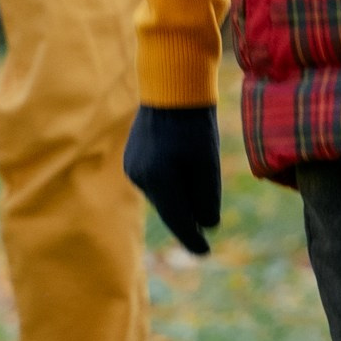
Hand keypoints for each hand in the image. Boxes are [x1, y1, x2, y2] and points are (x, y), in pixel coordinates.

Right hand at [124, 104, 222, 255]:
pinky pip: (154, 181)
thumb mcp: (208, 164)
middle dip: (188, 216)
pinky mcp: (131, 159)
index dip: (193, 239)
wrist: (172, 88)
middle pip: (170, 208)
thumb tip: (207, 225)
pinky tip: (182, 169)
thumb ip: (207, 198)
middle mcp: (140, 177)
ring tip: (197, 182)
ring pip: (161, 195)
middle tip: (206, 227)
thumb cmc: (196, 125)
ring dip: (179, 197)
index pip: (179, 221)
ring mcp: (132, 168)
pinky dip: (169, 183)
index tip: (205, 252)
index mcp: (160, 179)